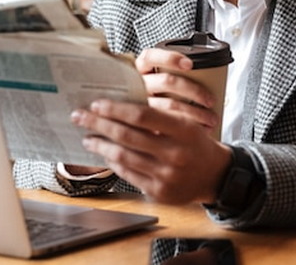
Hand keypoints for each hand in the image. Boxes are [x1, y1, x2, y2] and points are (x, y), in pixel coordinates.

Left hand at [70, 98, 231, 203]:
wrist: (216, 176)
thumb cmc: (195, 143)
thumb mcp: (185, 122)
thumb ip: (157, 115)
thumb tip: (117, 106)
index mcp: (183, 130)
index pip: (142, 115)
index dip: (116, 109)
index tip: (96, 104)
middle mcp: (175, 154)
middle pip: (127, 136)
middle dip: (98, 124)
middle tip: (80, 116)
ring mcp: (166, 176)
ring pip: (123, 157)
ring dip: (100, 145)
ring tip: (88, 137)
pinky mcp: (158, 193)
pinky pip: (128, 174)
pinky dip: (113, 162)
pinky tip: (104, 153)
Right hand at [136, 48, 218, 131]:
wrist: (136, 119)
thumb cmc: (157, 93)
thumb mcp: (157, 77)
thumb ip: (173, 72)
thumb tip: (203, 70)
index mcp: (142, 68)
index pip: (151, 57)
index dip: (170, 58)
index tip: (190, 64)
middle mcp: (139, 84)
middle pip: (166, 82)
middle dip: (194, 90)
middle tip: (210, 100)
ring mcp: (140, 104)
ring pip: (169, 105)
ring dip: (195, 113)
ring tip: (211, 119)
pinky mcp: (144, 122)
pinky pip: (167, 125)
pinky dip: (187, 127)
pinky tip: (199, 129)